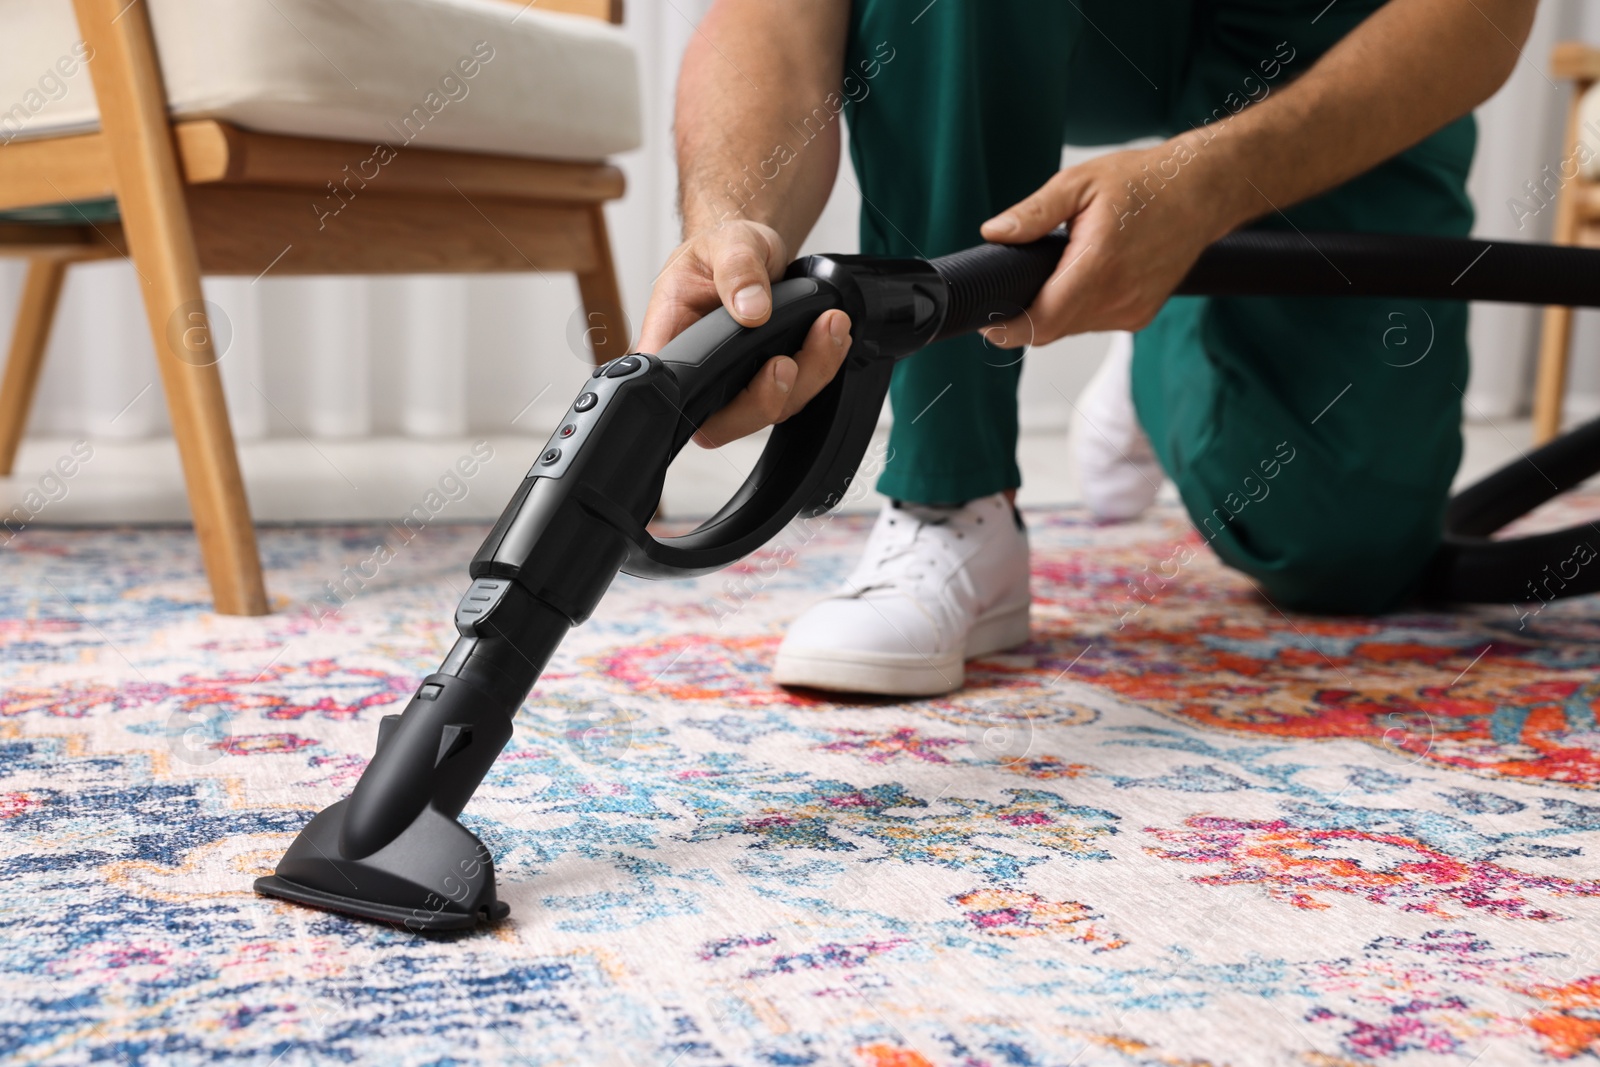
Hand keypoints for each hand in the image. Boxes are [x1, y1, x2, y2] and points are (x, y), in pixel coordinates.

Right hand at [637, 219, 852, 446]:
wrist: (750, 247)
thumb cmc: (722, 248)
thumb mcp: (726, 243)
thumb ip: (736, 271)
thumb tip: (752, 310)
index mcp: (671, 340)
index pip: (669, 391)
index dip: (694, 404)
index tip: (736, 379)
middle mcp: (701, 371)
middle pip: (724, 421)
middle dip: (764, 400)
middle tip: (786, 363)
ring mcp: (736, 380)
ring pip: (771, 408)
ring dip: (807, 374)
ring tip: (830, 327)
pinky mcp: (767, 380)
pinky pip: (798, 390)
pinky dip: (822, 365)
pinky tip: (834, 335)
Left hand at [978, 139, 1240, 347]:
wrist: (1204, 191)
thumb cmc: (1146, 182)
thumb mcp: (1080, 183)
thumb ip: (1034, 213)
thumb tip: (995, 232)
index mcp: (1099, 265)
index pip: (1043, 320)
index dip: (1009, 328)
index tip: (986, 320)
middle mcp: (1119, 296)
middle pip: (1053, 329)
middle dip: (1025, 318)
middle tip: (1006, 293)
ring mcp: (1132, 310)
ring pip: (1072, 329)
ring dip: (1052, 312)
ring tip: (1049, 277)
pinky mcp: (1141, 315)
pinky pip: (1094, 323)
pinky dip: (1078, 309)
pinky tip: (1079, 280)